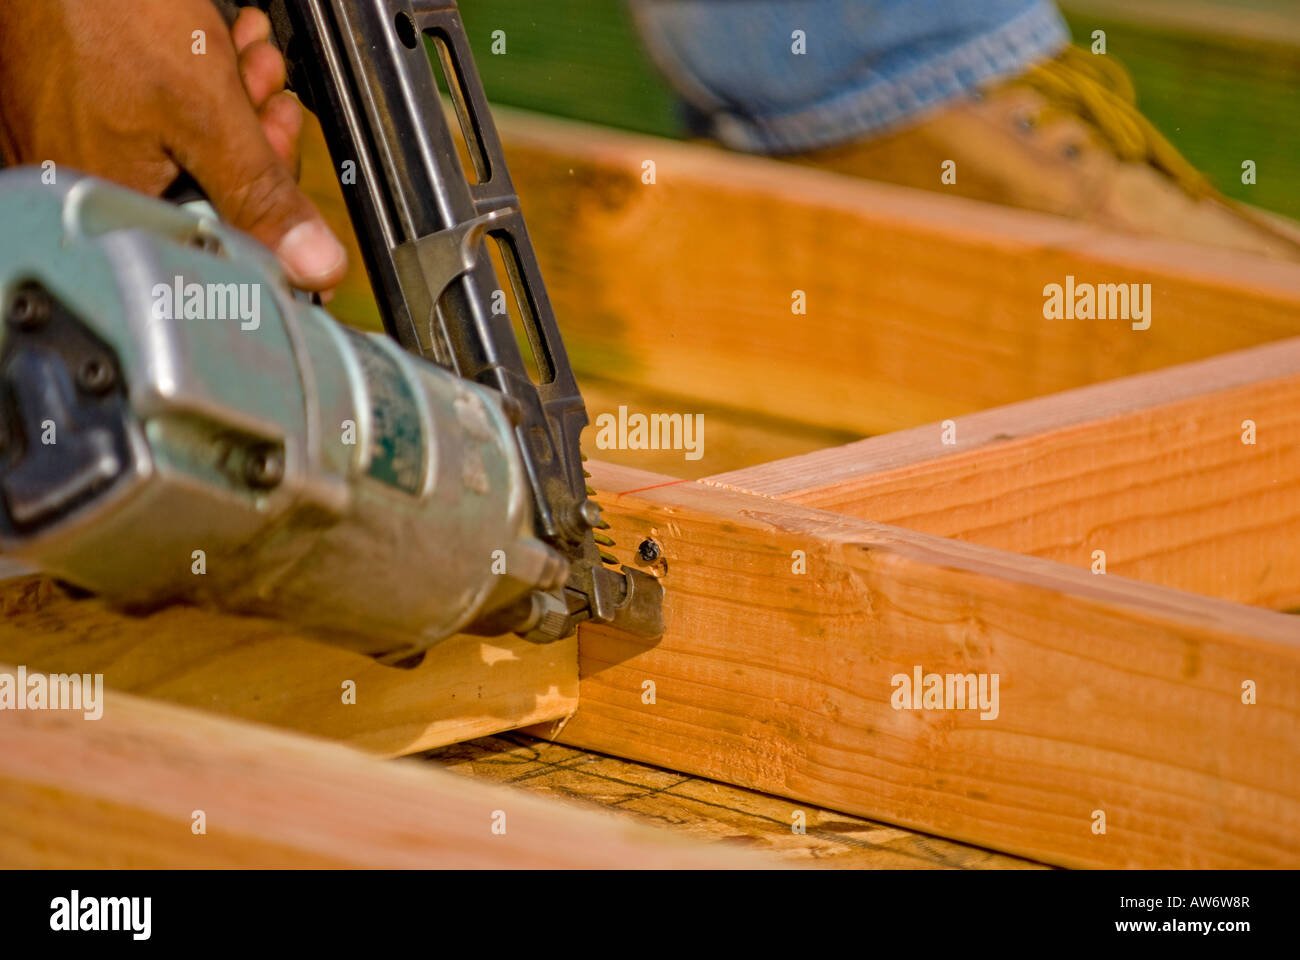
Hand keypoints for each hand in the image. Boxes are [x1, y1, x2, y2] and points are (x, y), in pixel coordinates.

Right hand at [0, 1, 346, 290]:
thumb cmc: (103, 12)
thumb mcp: (207, 112)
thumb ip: (260, 193)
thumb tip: (313, 264)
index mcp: (109, 209)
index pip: (213, 249)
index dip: (265, 211)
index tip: (286, 168)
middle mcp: (86, 190)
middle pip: (205, 199)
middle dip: (253, 145)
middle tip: (270, 102)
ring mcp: (80, 150)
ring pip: (189, 154)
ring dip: (237, 109)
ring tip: (251, 62)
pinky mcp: (83, 115)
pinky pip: (158, 123)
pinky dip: (200, 90)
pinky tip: (223, 55)